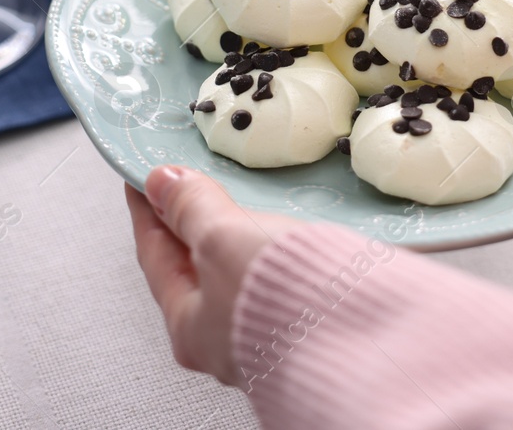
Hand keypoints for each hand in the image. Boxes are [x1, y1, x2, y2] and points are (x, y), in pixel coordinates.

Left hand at [126, 165, 301, 384]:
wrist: (370, 336)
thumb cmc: (285, 302)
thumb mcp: (221, 240)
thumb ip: (190, 208)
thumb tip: (161, 183)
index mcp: (191, 328)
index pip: (155, 255)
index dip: (147, 208)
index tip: (143, 176)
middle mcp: (228, 336)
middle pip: (199, 263)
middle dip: (195, 218)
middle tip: (192, 176)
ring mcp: (271, 325)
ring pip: (244, 264)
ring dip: (243, 226)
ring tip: (242, 188)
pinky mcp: (313, 310)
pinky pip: (284, 267)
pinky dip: (281, 238)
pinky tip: (291, 217)